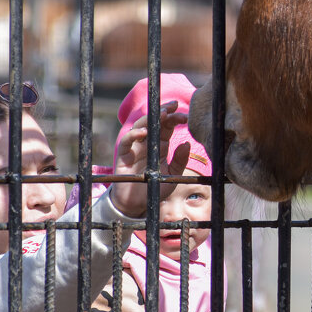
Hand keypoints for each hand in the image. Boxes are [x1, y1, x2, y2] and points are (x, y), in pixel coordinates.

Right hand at [110, 100, 189, 216]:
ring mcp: (135, 147)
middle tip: (174, 106)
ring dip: (150, 119)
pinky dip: (133, 134)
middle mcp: (147, 143)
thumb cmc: (155, 188)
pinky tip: (143, 132)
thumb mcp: (172, 174)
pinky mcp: (124, 155)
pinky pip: (126, 141)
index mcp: (160, 144)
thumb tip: (187, 143)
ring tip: (162, 114)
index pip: (167, 126)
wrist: (138, 205)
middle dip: (164, 112)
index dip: (174, 118)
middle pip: (154, 122)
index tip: (185, 116)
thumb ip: (180, 160)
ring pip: (140, 126)